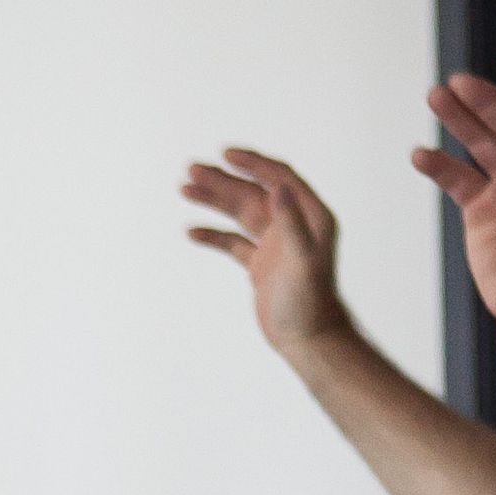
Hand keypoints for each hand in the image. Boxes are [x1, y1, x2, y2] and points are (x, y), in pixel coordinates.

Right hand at [180, 149, 349, 354]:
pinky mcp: (260, 265)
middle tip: (191, 169)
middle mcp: (294, 225)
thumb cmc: (310, 303)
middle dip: (222, 180)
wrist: (308, 340)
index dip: (253, 163)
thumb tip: (278, 185)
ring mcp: (275, 245)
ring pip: (240, 214)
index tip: (225, 154)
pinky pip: (233, 243)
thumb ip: (291, 221)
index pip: (279, 178)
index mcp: (311, 216)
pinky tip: (191, 231)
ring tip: (184, 188)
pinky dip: (213, 235)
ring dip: (213, 200)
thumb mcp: (301, 260)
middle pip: (253, 192)